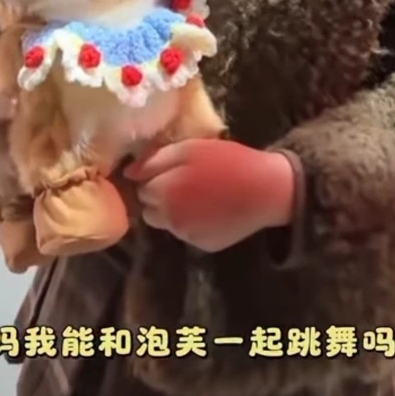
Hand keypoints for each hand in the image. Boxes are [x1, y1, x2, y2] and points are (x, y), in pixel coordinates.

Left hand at [124, 139, 295, 251]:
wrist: (266, 190)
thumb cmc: (227, 161)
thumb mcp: (189, 149)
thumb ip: (154, 161)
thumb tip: (128, 174)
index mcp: (162, 193)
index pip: (141, 189)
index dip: (156, 178)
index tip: (173, 171)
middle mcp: (169, 220)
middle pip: (149, 211)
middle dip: (161, 198)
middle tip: (186, 183)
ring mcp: (186, 236)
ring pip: (168, 224)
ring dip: (175, 211)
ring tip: (201, 196)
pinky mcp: (203, 246)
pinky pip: (187, 234)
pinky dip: (194, 224)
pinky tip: (212, 210)